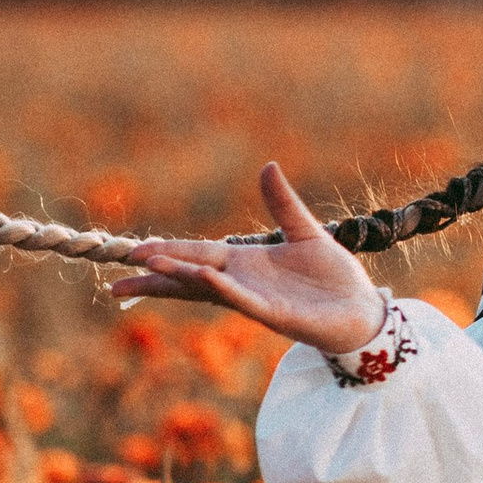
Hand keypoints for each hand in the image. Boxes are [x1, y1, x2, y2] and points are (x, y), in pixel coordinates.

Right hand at [103, 163, 386, 355]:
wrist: (363, 309)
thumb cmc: (333, 278)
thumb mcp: (306, 232)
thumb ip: (283, 203)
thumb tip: (267, 166)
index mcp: (245, 264)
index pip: (196, 255)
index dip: (166, 252)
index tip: (133, 252)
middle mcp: (243, 284)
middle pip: (190, 276)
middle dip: (157, 275)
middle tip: (118, 275)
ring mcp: (257, 301)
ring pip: (210, 288)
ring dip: (180, 276)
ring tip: (150, 264)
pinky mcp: (277, 315)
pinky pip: (245, 300)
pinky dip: (225, 288)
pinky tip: (206, 277)